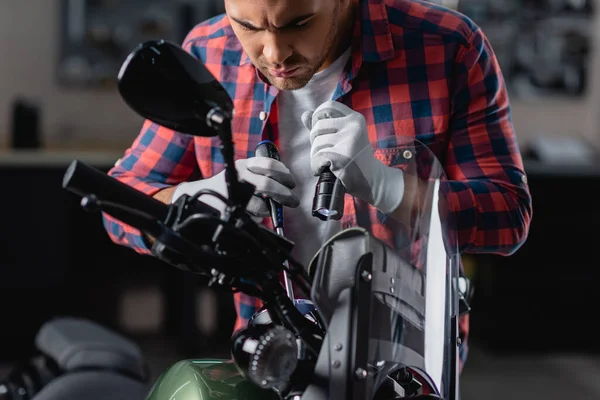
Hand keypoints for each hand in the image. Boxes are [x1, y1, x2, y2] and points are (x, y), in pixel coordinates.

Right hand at [171, 157, 298, 217]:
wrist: (202, 197)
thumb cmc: (230, 186)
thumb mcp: (245, 174)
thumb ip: (265, 176)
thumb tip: (287, 185)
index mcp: (244, 165)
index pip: (269, 165)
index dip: (284, 174)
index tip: (291, 182)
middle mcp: (238, 177)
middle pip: (267, 185)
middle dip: (284, 194)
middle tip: (292, 200)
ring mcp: (233, 193)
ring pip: (260, 204)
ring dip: (268, 209)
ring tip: (268, 209)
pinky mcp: (230, 208)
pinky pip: (250, 216)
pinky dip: (257, 218)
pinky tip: (254, 214)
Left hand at [301, 100, 404, 213]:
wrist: (373, 180)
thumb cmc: (356, 158)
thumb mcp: (344, 136)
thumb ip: (325, 125)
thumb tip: (304, 114)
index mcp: (355, 119)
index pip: (328, 106)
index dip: (318, 116)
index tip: (321, 131)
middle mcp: (353, 127)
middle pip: (317, 127)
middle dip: (315, 141)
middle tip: (325, 152)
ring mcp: (348, 142)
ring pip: (316, 144)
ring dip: (316, 156)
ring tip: (328, 162)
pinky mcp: (342, 158)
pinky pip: (316, 158)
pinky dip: (316, 167)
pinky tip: (326, 170)